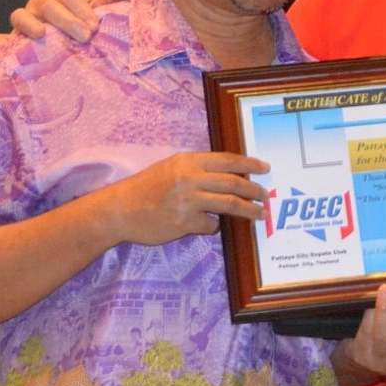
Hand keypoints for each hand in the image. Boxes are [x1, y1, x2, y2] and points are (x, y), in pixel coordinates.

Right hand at [0, 0, 133, 50]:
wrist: (75, 42)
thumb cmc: (87, 23)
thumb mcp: (101, 10)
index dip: (81, 9)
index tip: (95, 26)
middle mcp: (41, 3)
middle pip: (48, 6)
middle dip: (66, 20)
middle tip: (84, 36)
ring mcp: (26, 20)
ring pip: (21, 17)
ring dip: (29, 25)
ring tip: (40, 34)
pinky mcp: (15, 40)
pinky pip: (3, 40)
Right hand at [105, 151, 268, 245]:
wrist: (119, 210)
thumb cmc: (146, 187)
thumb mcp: (171, 168)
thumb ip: (198, 169)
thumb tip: (231, 174)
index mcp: (188, 161)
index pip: (227, 159)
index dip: (249, 163)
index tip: (265, 168)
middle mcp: (190, 178)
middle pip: (233, 183)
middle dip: (254, 190)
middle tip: (266, 197)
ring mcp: (188, 201)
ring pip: (228, 205)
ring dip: (247, 210)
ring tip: (258, 214)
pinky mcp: (184, 223)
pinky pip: (210, 225)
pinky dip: (214, 226)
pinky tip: (210, 225)